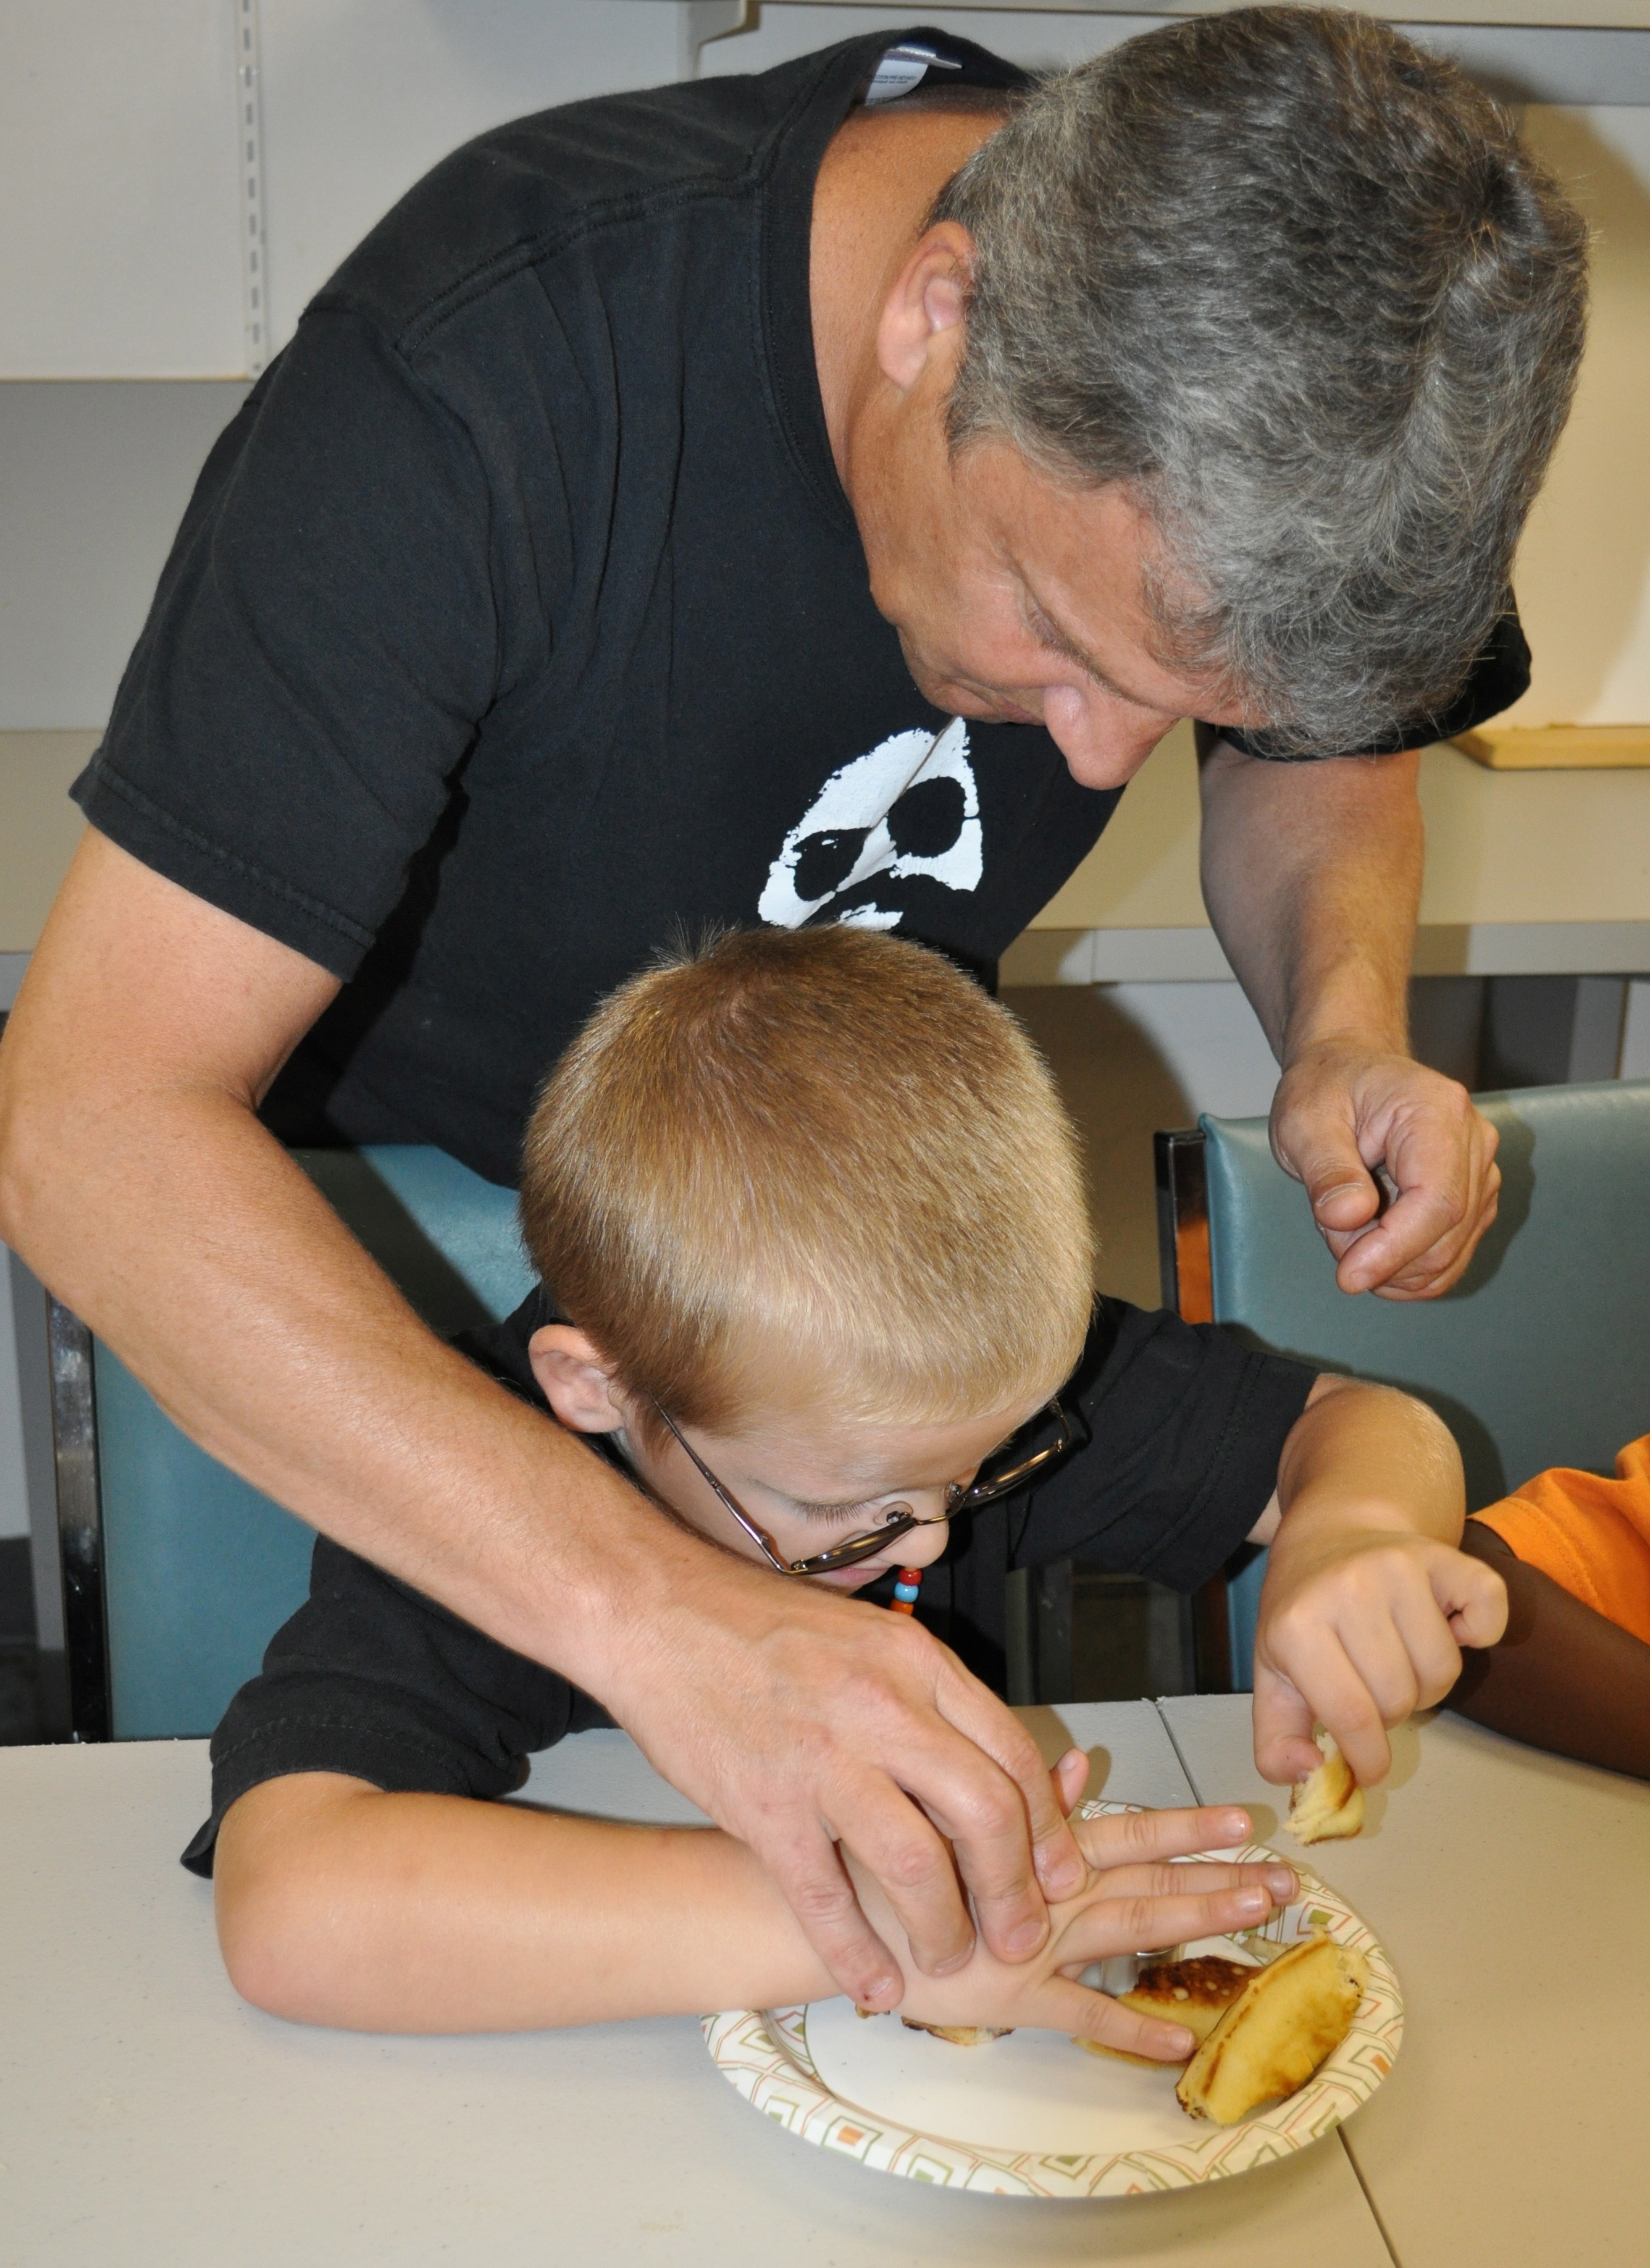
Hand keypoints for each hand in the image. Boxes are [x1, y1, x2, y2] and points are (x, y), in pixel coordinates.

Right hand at [605, 1557, 1090, 2010]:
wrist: (658, 1611)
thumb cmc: (757, 1624)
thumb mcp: (868, 1638)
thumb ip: (924, 1699)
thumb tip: (978, 1770)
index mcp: (916, 1663)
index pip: (1012, 1754)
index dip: (1047, 1828)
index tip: (1057, 1874)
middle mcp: (883, 1708)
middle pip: (985, 1813)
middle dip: (1014, 1890)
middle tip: (1020, 1935)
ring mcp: (823, 1759)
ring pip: (916, 1862)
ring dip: (943, 1926)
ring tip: (947, 1958)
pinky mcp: (764, 1805)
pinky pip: (824, 1896)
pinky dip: (855, 1951)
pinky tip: (874, 1985)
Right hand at [866, 1788, 1297, 2057]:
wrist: (839, 1913)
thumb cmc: (891, 1855)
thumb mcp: (958, 1810)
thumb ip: (1027, 1797)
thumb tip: (1081, 1765)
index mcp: (1040, 1849)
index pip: (1130, 1832)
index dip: (1188, 1827)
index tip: (1244, 1823)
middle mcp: (1051, 1893)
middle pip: (1150, 1880)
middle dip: (1219, 1877)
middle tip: (1286, 1879)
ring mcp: (1039, 1945)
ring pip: (1135, 1930)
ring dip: (1199, 1922)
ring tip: (1257, 1920)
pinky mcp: (1016, 1998)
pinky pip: (1084, 2016)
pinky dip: (1133, 2031)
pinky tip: (1182, 2043)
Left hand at [1252, 1525, 1508, 1784]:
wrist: (1329, 1537)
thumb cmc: (1303, 1618)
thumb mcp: (1271, 1679)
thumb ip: (1276, 1744)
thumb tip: (1310, 1773)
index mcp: (1297, 1625)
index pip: (1352, 1715)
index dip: (1369, 1758)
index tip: (1371, 1768)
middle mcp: (1348, 1588)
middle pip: (1401, 1698)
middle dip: (1391, 1712)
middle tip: (1372, 1685)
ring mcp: (1399, 1566)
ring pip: (1444, 1671)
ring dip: (1428, 1682)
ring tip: (1399, 1656)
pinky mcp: (1444, 1555)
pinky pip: (1488, 1614)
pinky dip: (1479, 1633)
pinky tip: (1445, 1624)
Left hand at [1271, 1041, 1499, 1298]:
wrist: (1349, 1068)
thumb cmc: (1326, 1088)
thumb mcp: (1304, 1122)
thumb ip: (1327, 1171)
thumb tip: (1349, 1218)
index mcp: (1437, 1112)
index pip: (1436, 1201)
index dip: (1394, 1250)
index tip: (1348, 1276)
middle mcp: (1475, 1141)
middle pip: (1448, 1234)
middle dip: (1385, 1259)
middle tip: (1331, 1237)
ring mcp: (1481, 1170)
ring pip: (1451, 1252)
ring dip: (1393, 1265)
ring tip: (1346, 1226)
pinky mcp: (1474, 1195)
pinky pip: (1452, 1252)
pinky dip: (1408, 1267)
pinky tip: (1371, 1246)